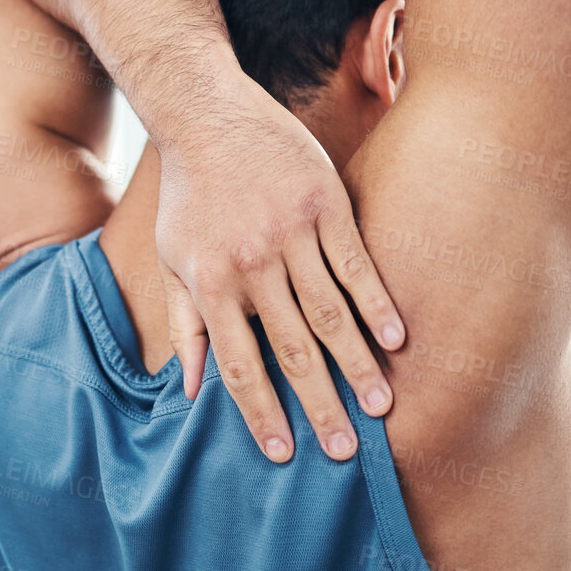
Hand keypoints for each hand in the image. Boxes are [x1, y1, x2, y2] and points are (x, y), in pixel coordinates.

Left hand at [154, 74, 404, 463]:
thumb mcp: (172, 260)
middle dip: (319, 405)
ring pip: (330, 313)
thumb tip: (190, 392)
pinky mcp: (325, 205)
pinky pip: (356, 264)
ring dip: (358, 365)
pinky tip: (398, 340)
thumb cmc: (187, 196)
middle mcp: (252, 265)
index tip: (282, 455)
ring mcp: (291, 234)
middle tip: (344, 453)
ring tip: (381, 407)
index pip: (240, 365)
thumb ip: (185, 327)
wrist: (205, 115)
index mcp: (211, 284)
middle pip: (292, 350)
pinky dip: (377, 303)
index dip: (261, 413)